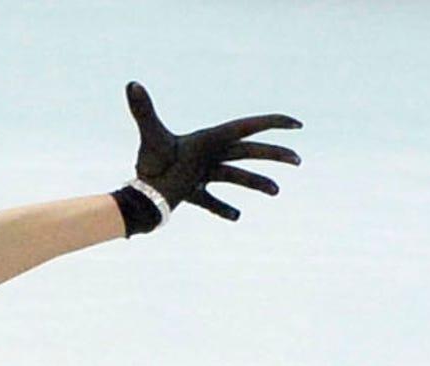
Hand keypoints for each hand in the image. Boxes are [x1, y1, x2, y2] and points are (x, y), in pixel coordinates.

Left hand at [124, 82, 300, 222]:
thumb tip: (131, 84)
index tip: (296, 125)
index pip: (246, 127)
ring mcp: (200, 174)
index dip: (272, 123)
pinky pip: (212, 201)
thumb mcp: (152, 137)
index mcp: (208, 140)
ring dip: (257, 182)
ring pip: (235, 177)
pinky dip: (223, 209)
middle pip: (247, 152)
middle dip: (273, 154)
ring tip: (276, 191)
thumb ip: (144, 111)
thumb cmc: (149, 165)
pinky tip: (236, 216)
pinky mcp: (192, 193)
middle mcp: (207, 154)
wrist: (137, 195)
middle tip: (298, 160)